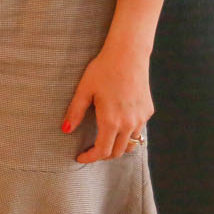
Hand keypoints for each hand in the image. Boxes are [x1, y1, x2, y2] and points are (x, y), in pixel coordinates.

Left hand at [62, 40, 153, 162]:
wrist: (128, 55)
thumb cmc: (102, 70)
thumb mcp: (84, 90)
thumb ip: (75, 112)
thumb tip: (65, 130)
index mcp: (111, 121)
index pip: (102, 151)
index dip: (90, 158)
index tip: (80, 157)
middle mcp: (129, 124)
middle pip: (117, 152)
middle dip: (103, 155)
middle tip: (90, 150)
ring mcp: (141, 119)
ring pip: (131, 144)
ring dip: (118, 146)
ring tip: (105, 140)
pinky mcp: (148, 111)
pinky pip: (138, 130)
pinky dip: (128, 134)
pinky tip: (119, 124)